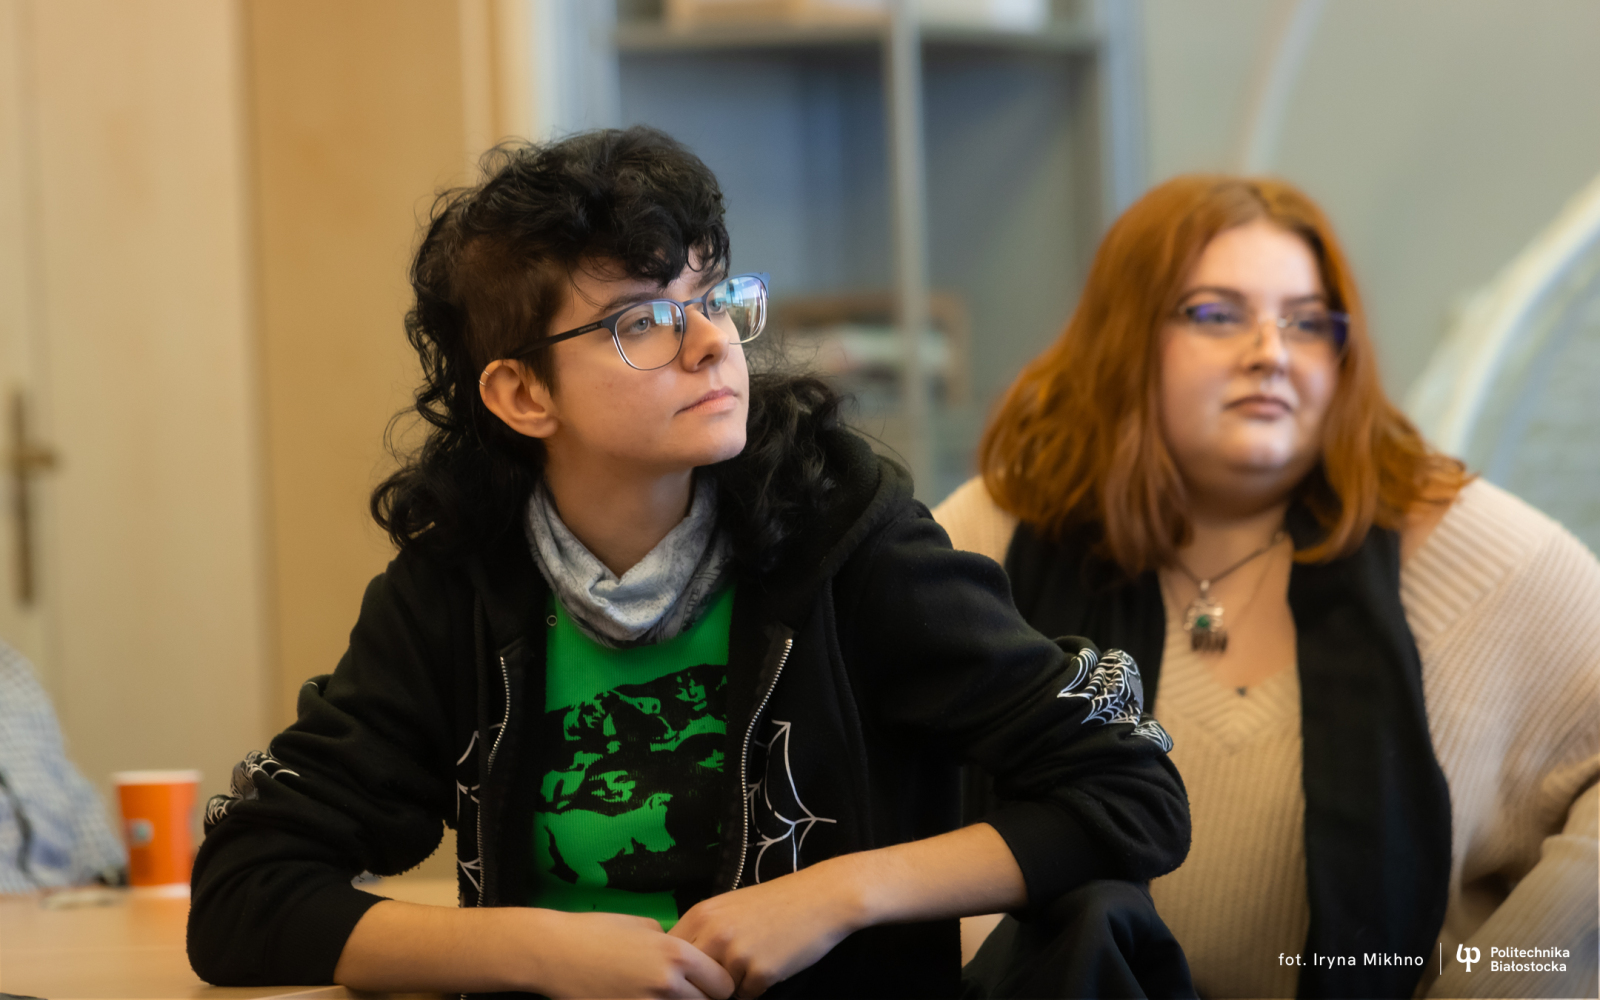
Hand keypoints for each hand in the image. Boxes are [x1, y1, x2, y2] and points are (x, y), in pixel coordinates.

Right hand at [527, 910, 734, 998]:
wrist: (555, 953)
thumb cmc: (598, 932)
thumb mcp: (644, 926)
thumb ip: (673, 942)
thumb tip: (690, 956)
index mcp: (677, 955)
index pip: (723, 984)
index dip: (719, 984)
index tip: (710, 982)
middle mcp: (668, 985)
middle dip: (703, 999)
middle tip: (689, 991)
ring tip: (664, 994)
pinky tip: (645, 998)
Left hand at [669, 865, 863, 997]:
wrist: (822, 898)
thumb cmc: (777, 902)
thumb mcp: (730, 908)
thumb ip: (704, 932)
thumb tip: (683, 965)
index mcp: (701, 914)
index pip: (670, 956)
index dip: (681, 969)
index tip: (696, 971)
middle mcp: (713, 934)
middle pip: (691, 979)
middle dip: (704, 984)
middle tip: (725, 975)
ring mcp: (736, 954)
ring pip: (719, 991)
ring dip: (733, 985)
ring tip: (754, 961)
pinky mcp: (760, 972)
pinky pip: (747, 995)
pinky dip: (758, 987)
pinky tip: (773, 964)